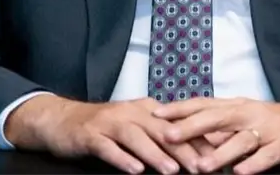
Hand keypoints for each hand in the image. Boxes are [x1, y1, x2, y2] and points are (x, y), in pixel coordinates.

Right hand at [5, 95, 220, 173]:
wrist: (63, 120)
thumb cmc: (106, 128)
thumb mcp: (136, 128)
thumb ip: (162, 138)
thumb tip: (197, 152)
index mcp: (146, 110)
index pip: (177, 124)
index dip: (197, 140)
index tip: (216, 156)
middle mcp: (130, 113)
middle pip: (160, 129)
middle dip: (183, 148)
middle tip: (201, 167)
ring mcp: (110, 123)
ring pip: (136, 137)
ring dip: (155, 154)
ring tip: (172, 170)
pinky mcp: (91, 135)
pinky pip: (108, 147)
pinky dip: (122, 158)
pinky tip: (134, 170)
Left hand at [152, 98, 279, 174]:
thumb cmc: (276, 125)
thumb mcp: (245, 123)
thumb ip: (220, 129)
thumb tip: (189, 136)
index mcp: (237, 106)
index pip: (204, 104)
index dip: (179, 108)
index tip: (154, 114)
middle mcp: (249, 113)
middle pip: (217, 117)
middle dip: (190, 126)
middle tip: (167, 136)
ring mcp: (268, 129)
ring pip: (240, 139)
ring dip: (220, 153)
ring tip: (200, 167)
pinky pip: (268, 155)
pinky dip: (255, 163)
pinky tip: (242, 173)